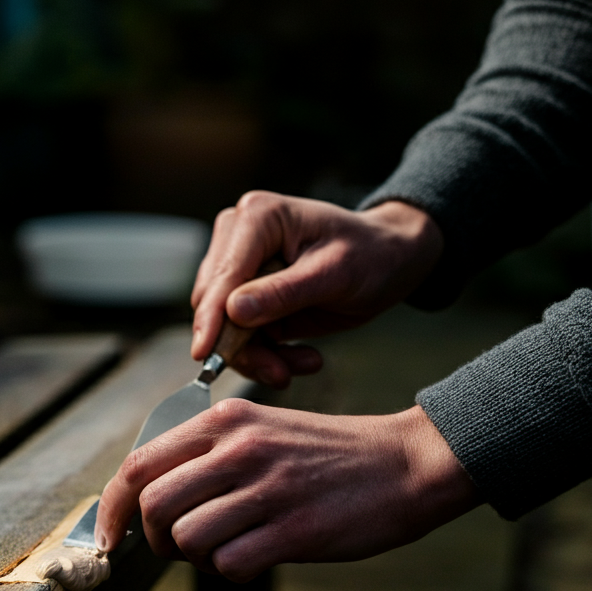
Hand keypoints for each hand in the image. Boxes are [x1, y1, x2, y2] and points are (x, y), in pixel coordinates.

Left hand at [94, 398, 475, 579]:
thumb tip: (148, 505)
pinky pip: (229, 566)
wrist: (405, 464)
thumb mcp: (260, 432)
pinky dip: (232, 572)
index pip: (138, 464)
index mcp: (224, 421)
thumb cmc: (325, 455)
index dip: (113, 508)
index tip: (108, 538)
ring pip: (187, 539)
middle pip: (153, 505)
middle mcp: (239, 448)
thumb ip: (205, 459)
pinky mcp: (294, 529)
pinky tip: (257, 558)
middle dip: (154, 539)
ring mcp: (267, 488)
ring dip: (197, 558)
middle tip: (179, 547)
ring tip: (228, 547)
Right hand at [191, 194, 442, 385]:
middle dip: (243, 345)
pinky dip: (268, 355)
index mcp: (258, 218)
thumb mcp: (335, 274)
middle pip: (214, 305)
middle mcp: (238, 238)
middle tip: (281, 372)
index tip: (204, 355)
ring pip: (224, 327)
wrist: (388, 261)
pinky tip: (303, 357)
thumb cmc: (370, 255)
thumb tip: (234, 311)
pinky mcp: (247, 296)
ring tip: (303, 363)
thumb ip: (283, 293)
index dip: (212, 318)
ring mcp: (240, 268)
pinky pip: (241, 336)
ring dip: (260, 356)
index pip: (224, 275)